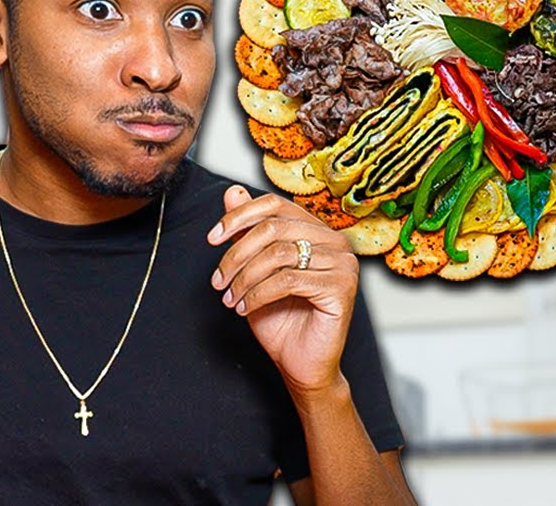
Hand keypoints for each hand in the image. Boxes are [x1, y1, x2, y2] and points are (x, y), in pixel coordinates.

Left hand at [207, 185, 358, 393]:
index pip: (276, 205)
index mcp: (318, 232)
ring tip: (230, 298)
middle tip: (218, 281)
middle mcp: (336, 242)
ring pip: (279, 254)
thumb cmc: (282, 319)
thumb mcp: (254, 270)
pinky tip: (245, 308)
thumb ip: (248, 231)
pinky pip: (288, 280)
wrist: (301, 363)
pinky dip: (257, 294)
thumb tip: (233, 192)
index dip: (239, 216)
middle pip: (274, 228)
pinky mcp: (342, 287)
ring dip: (244, 278)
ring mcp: (343, 264)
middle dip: (236, 254)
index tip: (212, 239)